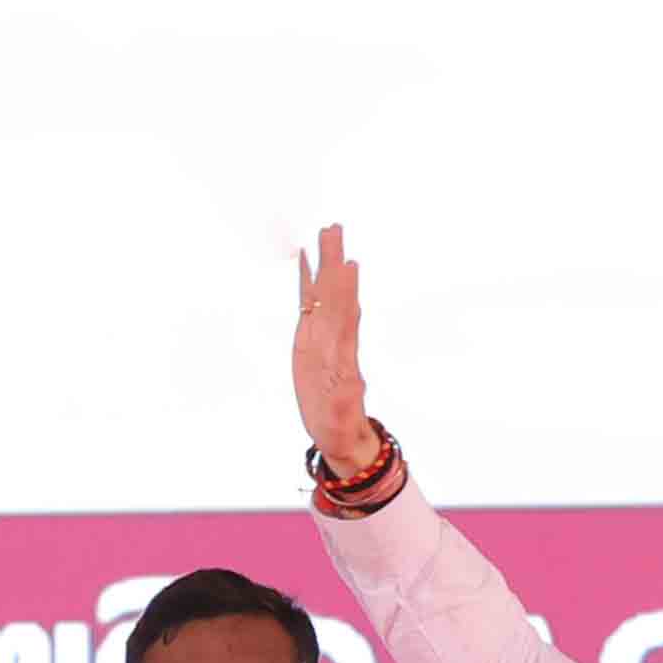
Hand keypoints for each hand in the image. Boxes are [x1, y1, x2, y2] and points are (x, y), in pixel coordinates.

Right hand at [293, 224, 382, 476]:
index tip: (347, 263)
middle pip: (334, 296)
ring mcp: (321, 337)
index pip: (342, 317)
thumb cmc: (339, 426)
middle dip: (334, 263)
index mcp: (340, 356)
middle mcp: (332, 340)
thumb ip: (347, 400)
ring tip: (326, 235)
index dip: (343, 291)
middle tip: (334, 229)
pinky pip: (308, 304)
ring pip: (324, 295)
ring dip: (325, 265)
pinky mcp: (309, 339)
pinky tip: (307, 261)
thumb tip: (356, 385)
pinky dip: (307, 283)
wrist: (339, 432)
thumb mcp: (342, 417)